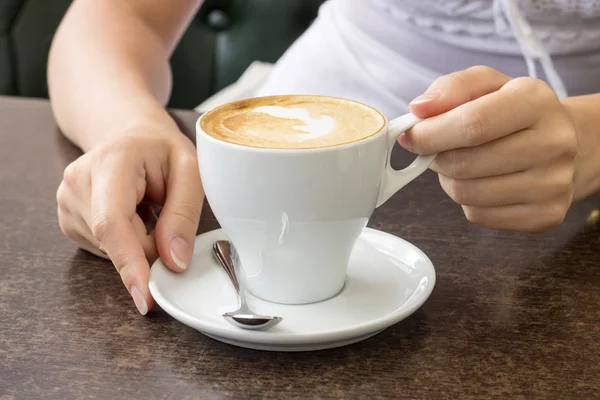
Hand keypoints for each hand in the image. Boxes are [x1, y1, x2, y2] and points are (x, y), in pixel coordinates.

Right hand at [57, 125, 203, 313]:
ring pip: (111, 250)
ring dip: (140, 243)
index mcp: (112, 161)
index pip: (112, 222)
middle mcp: (79, 181)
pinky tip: (133, 214)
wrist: (131, 136)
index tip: (144, 296)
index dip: (129, 263)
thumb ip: (183, 215)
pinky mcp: (68, 219)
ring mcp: (67, 201)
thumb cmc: (162, 150)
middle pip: (116, 242)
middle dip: (151, 249)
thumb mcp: (190, 171)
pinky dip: (127, 242)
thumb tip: (174, 262)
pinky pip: (105, 249)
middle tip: (170, 224)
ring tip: (147, 207)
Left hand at [402, 66, 578, 232]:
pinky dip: (468, 201)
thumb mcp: (486, 84)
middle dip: (437, 157)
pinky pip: (478, 215)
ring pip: (466, 193)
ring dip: (450, 180)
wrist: (564, 144)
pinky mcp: (545, 216)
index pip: (471, 124)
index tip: (412, 136)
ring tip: (464, 163)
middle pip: (464, 163)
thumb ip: (450, 88)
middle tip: (439, 149)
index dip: (430, 134)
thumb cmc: (514, 112)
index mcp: (536, 102)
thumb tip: (419, 109)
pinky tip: (484, 182)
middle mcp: (554, 143)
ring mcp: (553, 184)